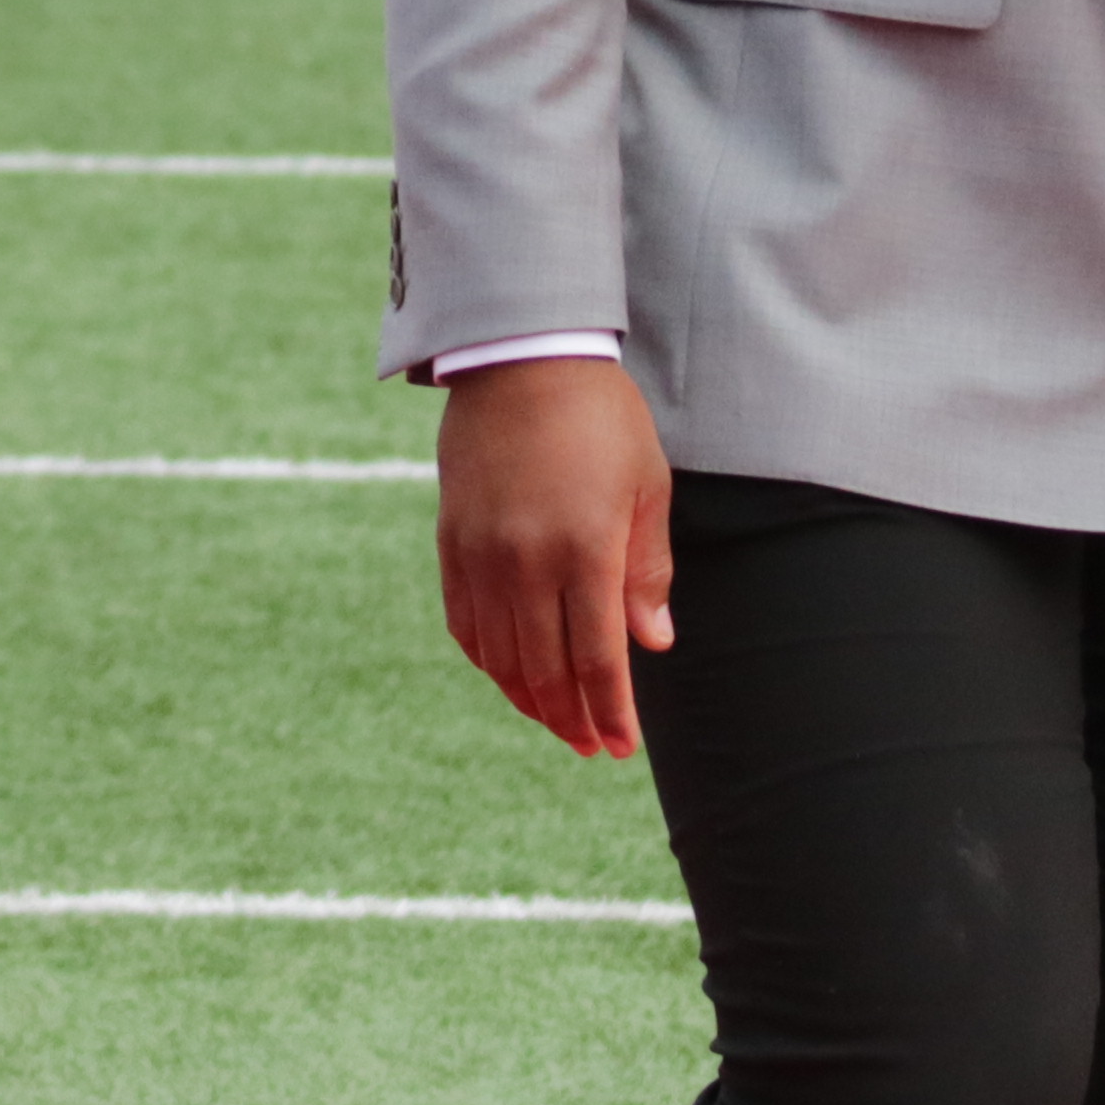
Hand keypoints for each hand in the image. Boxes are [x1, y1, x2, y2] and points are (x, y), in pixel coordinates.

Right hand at [436, 355, 673, 757]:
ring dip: (529, 699)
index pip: (598, 659)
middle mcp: (526, 561)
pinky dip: (487, 660)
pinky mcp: (452, 540)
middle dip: (572, 718)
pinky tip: (509, 674)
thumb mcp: (646, 487)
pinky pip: (464, 623)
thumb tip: (653, 644)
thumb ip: (647, 570)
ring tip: (556, 720)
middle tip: (592, 745)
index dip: (610, 711)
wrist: (521, 358)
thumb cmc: (601, 418)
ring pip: (500, 656)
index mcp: (584, 548)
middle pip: (545, 670)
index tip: (621, 745)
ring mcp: (481, 553)